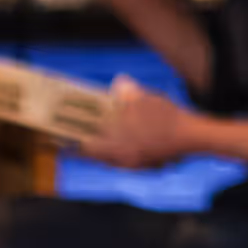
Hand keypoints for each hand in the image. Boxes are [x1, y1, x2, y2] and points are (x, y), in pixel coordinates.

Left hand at [76, 77, 200, 171]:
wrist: (192, 137)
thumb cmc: (167, 118)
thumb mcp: (147, 100)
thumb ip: (127, 93)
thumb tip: (118, 83)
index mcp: (116, 145)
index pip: (84, 147)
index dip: (68, 144)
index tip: (55, 141)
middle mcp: (120, 158)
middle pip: (93, 155)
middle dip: (82, 147)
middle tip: (70, 139)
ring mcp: (132, 163)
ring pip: (108, 158)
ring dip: (98, 149)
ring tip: (91, 140)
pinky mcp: (144, 164)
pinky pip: (122, 159)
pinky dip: (115, 151)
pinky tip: (119, 142)